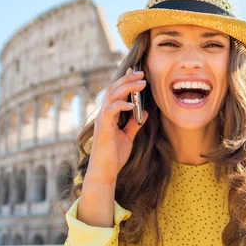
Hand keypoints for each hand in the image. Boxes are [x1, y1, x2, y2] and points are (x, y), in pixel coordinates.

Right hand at [86, 67, 147, 185]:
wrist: (105, 171)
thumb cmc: (114, 156)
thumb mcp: (128, 137)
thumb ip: (134, 124)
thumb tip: (144, 112)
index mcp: (109, 115)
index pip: (116, 93)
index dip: (125, 81)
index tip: (137, 73)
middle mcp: (104, 114)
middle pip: (113, 89)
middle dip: (127, 79)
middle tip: (142, 73)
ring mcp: (102, 120)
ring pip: (111, 96)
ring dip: (127, 87)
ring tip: (142, 83)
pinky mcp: (104, 128)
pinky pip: (110, 111)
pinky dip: (121, 105)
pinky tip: (132, 105)